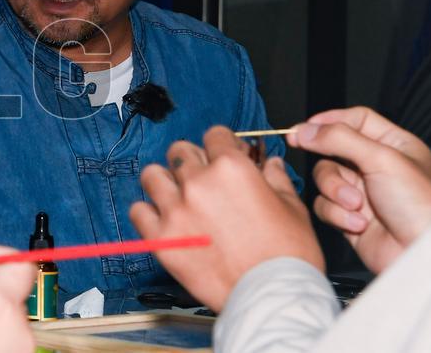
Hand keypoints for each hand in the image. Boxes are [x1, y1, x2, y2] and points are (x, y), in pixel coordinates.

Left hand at [130, 126, 323, 312]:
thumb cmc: (287, 257)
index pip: (214, 135)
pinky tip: (163, 219)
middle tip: (202, 177)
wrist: (273, 296)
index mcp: (231, 168)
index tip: (223, 154)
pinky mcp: (161, 238)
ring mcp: (175, 210)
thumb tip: (271, 166)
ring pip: (152, 176)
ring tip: (177, 195)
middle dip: (192, 160)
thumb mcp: (292, 208)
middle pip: (180, 151)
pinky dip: (147, 213)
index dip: (221, 144)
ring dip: (165, 181)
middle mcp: (198, 183)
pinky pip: (138, 212)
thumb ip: (276, 179)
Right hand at [289, 106, 430, 272]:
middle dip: (330, 165)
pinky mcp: (349, 216)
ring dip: (335, 192)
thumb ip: (339, 138)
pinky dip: (337, 214)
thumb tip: (304, 130)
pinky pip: (325, 206)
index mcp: (394, 145)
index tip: (304, 128)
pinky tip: (359, 223)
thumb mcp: (381, 159)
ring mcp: (363, 192)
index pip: (356, 120)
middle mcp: (377, 167)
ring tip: (356, 205)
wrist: (420, 254)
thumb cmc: (421, 206)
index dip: (329, 121)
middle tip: (310, 158)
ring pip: (325, 179)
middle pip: (332, 151)